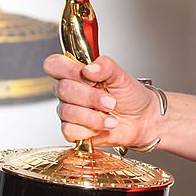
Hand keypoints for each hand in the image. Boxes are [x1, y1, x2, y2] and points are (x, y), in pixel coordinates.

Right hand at [44, 54, 161, 150]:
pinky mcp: (73, 130)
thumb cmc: (130, 96)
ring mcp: (69, 111)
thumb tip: (89, 68)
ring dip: (93, 116)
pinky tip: (102, 126)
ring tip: (111, 117)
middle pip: (62, 89)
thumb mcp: (122, 76)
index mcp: (77, 73)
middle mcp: (70, 91)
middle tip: (111, 101)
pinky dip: (90, 129)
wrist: (141, 120)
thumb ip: (105, 66)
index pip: (54, 65)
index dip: (65, 69)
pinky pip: (70, 130)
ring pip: (66, 111)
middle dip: (91, 97)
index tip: (85, 74)